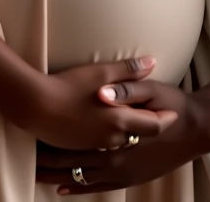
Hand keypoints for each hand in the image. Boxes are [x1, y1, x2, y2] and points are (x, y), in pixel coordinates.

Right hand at [27, 58, 178, 150]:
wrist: (36, 106)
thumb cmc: (69, 87)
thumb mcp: (101, 72)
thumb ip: (128, 70)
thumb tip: (152, 62)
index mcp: (120, 120)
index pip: (154, 126)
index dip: (165, 119)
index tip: (173, 114)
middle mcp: (112, 138)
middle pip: (139, 136)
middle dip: (147, 126)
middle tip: (155, 115)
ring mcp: (96, 146)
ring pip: (121, 143)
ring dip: (129, 133)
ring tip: (132, 121)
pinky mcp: (82, 147)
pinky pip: (105, 147)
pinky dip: (112, 138)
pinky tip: (107, 128)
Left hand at [37, 80, 209, 193]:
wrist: (198, 129)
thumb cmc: (174, 104)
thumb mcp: (153, 89)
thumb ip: (126, 88)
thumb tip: (101, 92)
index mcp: (119, 135)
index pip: (78, 137)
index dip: (55, 135)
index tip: (33, 129)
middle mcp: (118, 158)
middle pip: (75, 159)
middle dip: (49, 158)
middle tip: (26, 153)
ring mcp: (123, 171)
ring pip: (81, 175)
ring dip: (58, 173)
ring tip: (34, 170)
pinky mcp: (129, 178)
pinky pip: (97, 186)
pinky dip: (78, 186)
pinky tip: (63, 187)